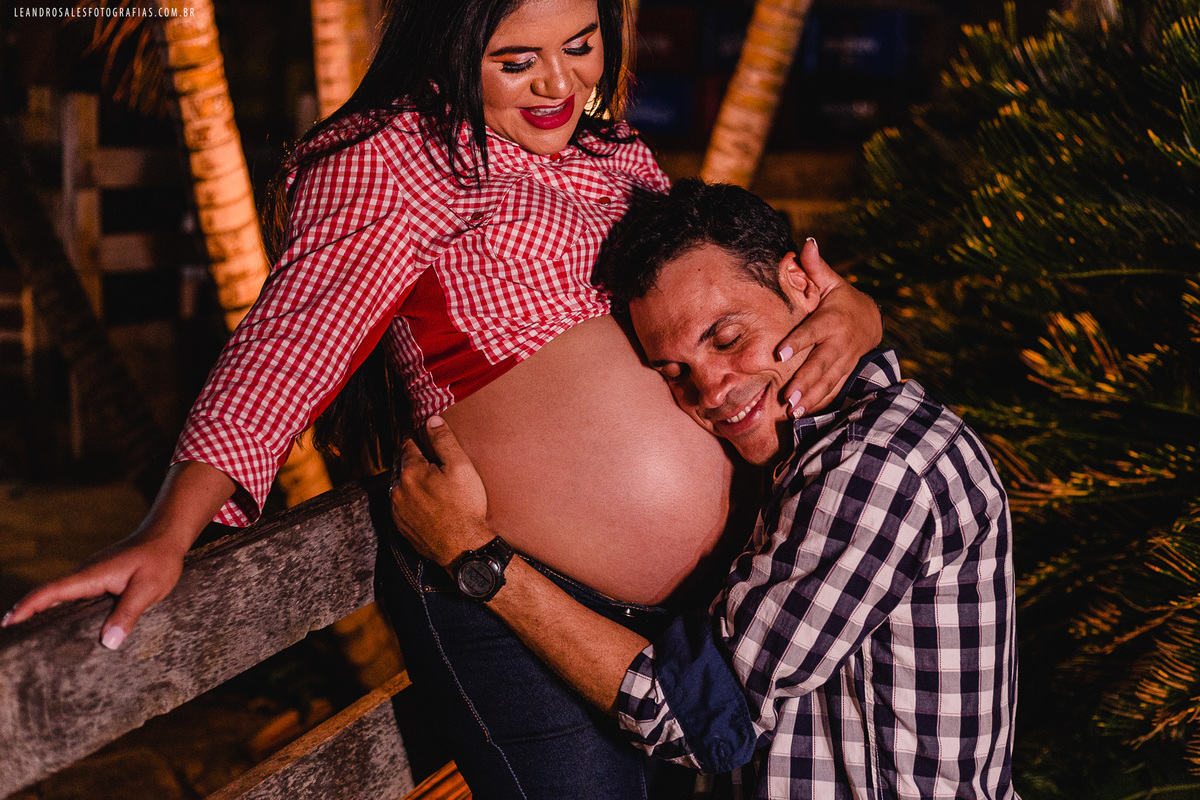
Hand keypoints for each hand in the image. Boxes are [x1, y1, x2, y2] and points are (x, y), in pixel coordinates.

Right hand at [2, 532, 186, 649]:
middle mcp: (85, 575)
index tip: (7, 624)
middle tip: (11, 640)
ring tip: (29, 640)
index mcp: (90, 576)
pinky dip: (60, 609)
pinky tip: (62, 627)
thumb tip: (107, 642)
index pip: (51, 592)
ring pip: (60, 596)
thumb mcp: (148, 587)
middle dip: (26, 615)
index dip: (28, 608)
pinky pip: (73, 596)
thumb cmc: (158, 560)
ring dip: (42, 613)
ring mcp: (91, 577)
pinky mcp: (99, 580)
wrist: (166, 537)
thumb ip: (128, 613)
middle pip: (48, 595)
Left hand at [390, 416, 492, 568]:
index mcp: (410, 472)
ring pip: (401, 486)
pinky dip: (412, 500)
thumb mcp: (461, 467)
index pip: (409, 445)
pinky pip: (402, 505)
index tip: (429, 440)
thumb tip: (432, 419)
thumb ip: (444, 440)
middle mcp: (398, 490)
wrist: (463, 548)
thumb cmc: (464, 507)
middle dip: (415, 461)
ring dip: (412, 481)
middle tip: (434, 463)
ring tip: (433, 483)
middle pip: (403, 465)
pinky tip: (429, 503)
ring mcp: (397, 510)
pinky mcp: (401, 526)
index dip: (421, 441)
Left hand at [775, 238, 881, 415]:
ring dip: (810, 397)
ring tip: (793, 411)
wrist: (871, 320)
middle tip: (787, 397)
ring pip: (827, 381)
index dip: (797, 343)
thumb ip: (815, 267)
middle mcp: (839, 343)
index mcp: (832, 320)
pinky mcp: (844, 371)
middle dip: (804, 381)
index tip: (779, 353)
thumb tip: (805, 242)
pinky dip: (819, 401)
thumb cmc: (841, 299)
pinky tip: (803, 413)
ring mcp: (844, 360)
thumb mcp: (832, 282)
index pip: (812, 333)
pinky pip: (832, 388)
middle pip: (820, 364)